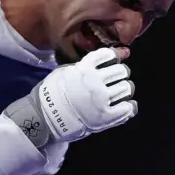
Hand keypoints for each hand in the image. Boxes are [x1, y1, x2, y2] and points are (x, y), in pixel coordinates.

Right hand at [3, 48, 136, 146]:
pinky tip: (125, 106)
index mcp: (84, 69)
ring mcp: (101, 100)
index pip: (108, 55)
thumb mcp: (64, 71)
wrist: (45, 119)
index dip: (114, 56)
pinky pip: (128, 108)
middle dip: (120, 73)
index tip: (114, 60)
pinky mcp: (106, 117)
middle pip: (121, 71)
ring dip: (125, 89)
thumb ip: (85, 64)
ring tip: (118, 93)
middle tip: (115, 79)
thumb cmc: (53, 93)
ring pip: (127, 88)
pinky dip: (129, 106)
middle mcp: (95, 82)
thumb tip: (111, 56)